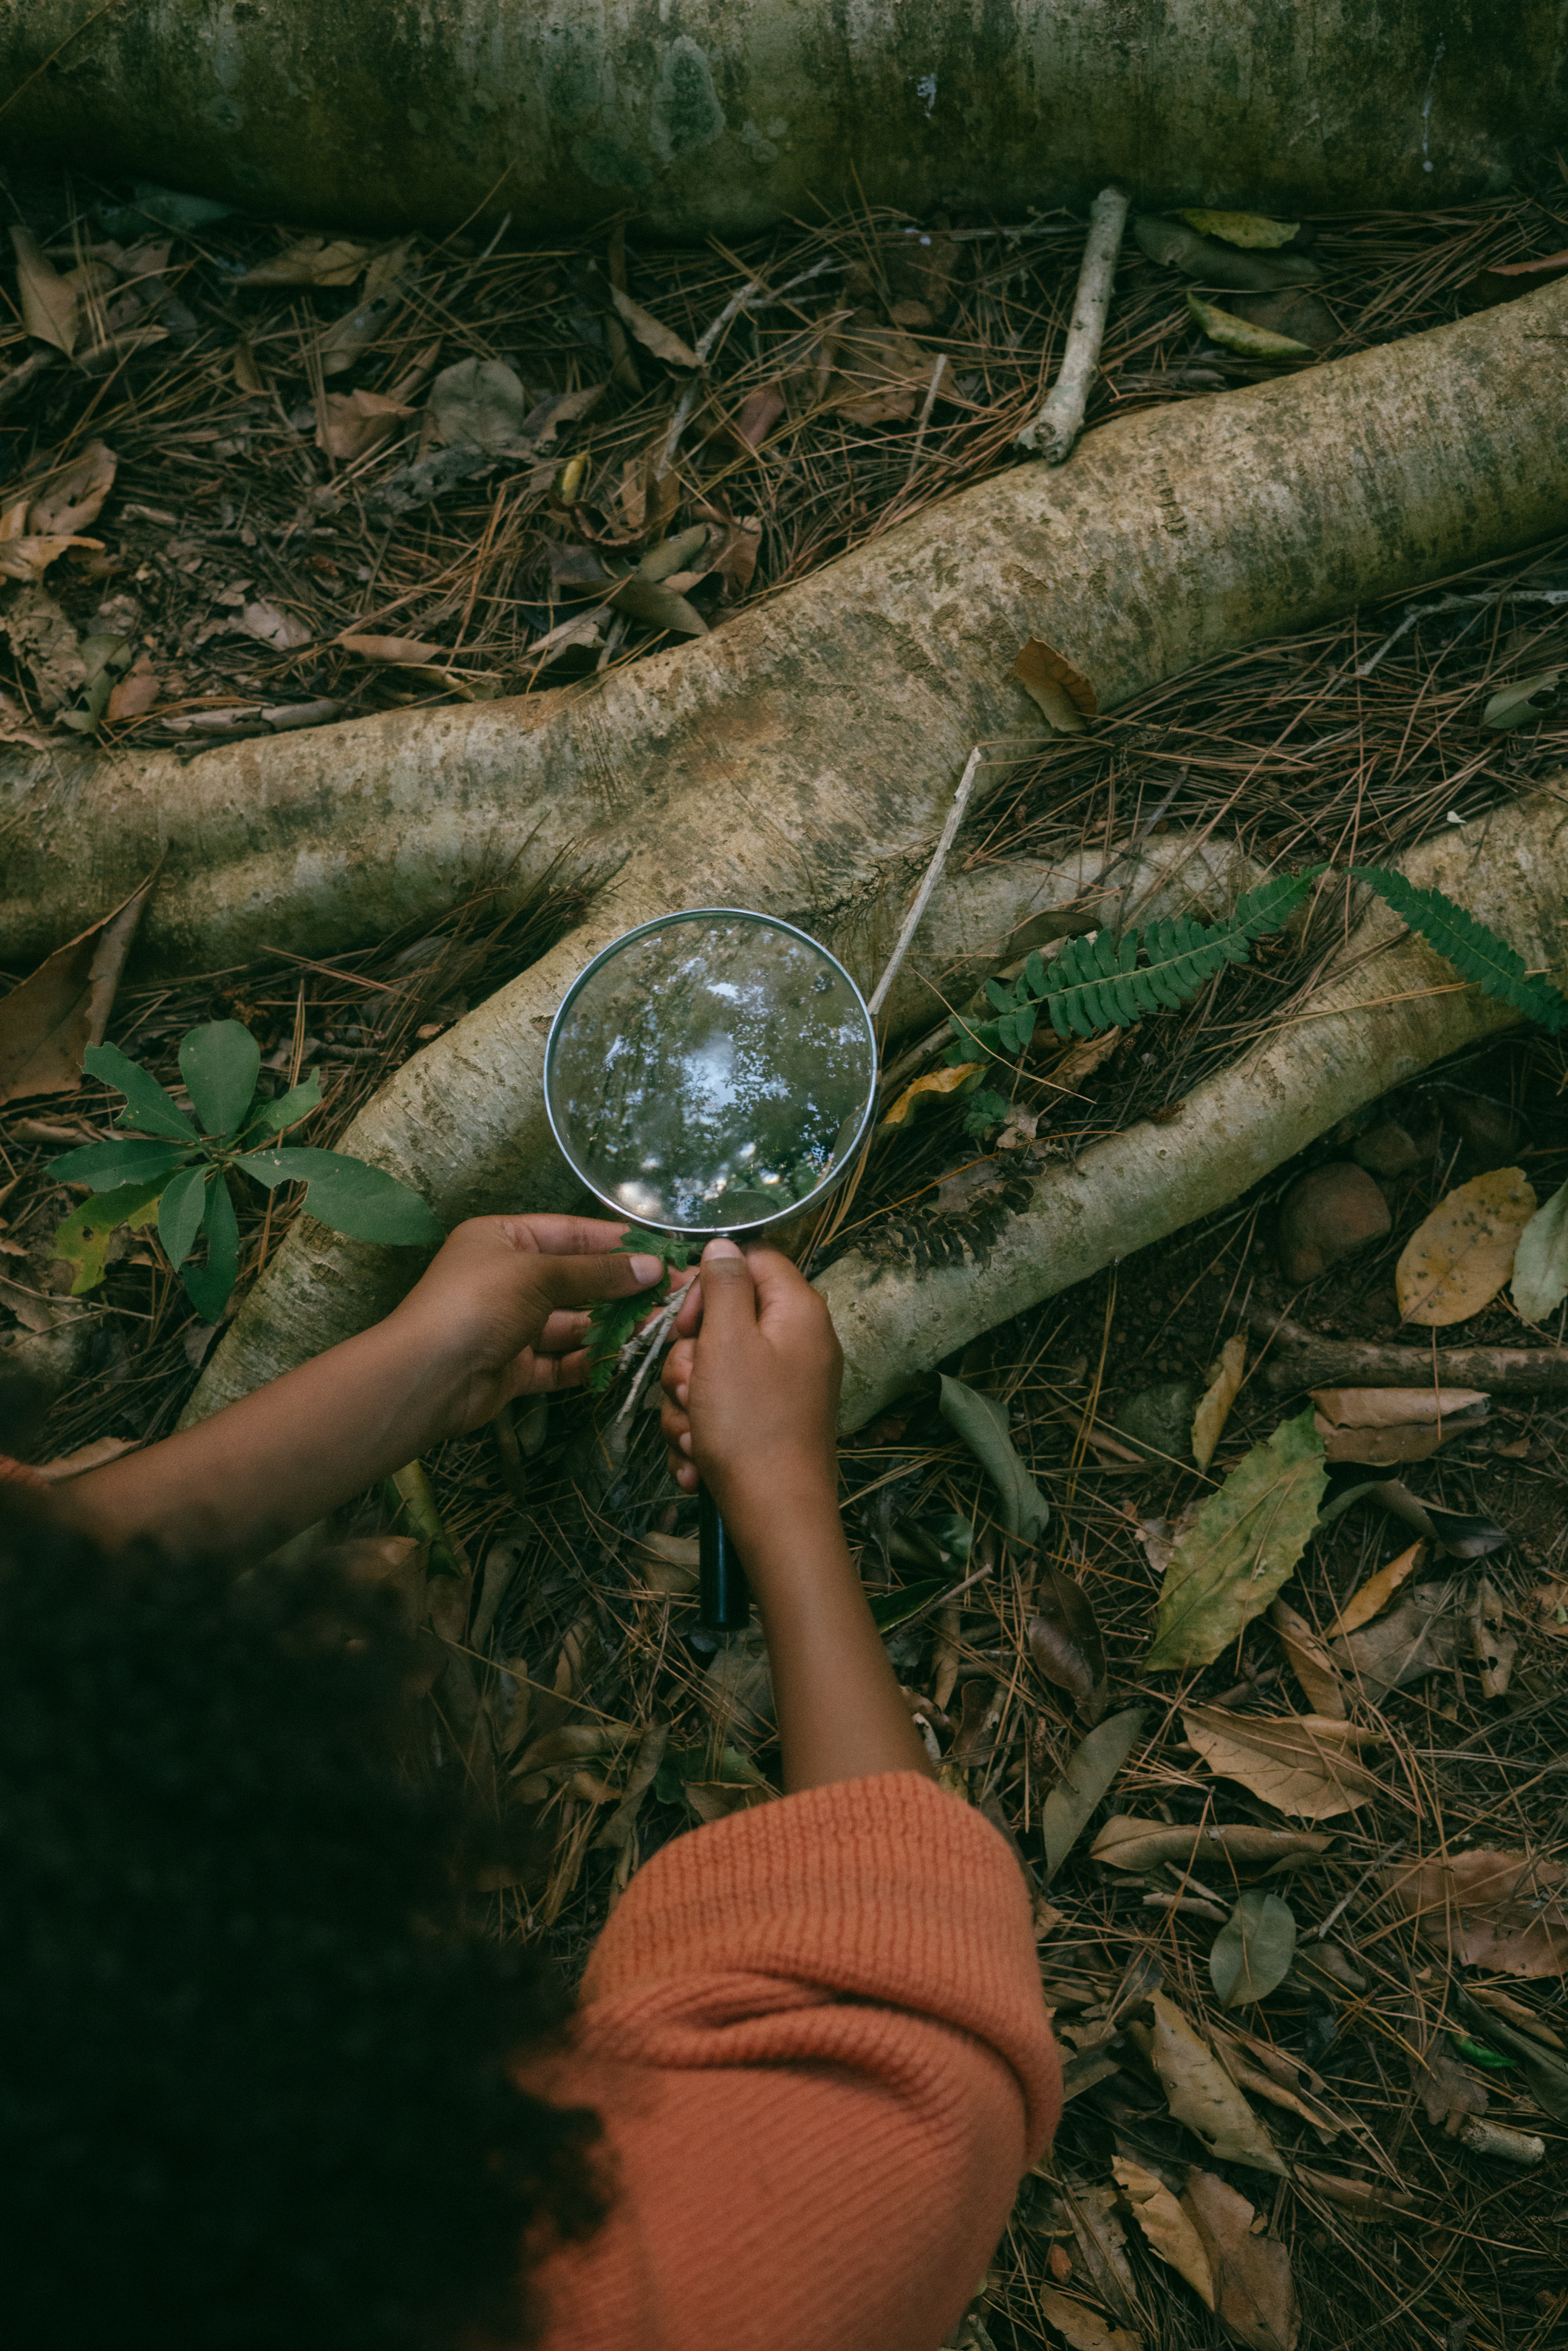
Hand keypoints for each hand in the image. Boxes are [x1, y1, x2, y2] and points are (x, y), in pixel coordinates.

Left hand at [385, 1214, 673, 1437]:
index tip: (662, 1251)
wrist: (428, 1376)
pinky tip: (625, 1358)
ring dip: (613, 1325)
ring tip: (661, 1326)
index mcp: (503, 1240)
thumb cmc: (477, 1304)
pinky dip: (590, 1360)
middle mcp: (508, 1278)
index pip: (571, 1233)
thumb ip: (597, 1273)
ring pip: (573, 1322)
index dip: (617, 1242)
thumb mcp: (538, 1275)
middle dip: (623, 1288)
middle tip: (675, 1293)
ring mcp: (512, 1325)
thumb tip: (652, 1268)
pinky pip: (561, 1360)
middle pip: (577, 1280)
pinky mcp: (516, 1367)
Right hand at [660, 1239, 841, 1543]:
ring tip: (697, 1434)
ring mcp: (783, 1388)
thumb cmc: (751, 1426)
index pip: (751, 1261)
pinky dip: (702, 1434)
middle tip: (690, 1387)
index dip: (709, 1285)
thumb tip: (724, 1244)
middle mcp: (797, 1344)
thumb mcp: (728, 1342)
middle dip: (689, 1360)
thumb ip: (725, 1285)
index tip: (684, 1321)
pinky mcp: (768, 1424)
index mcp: (798, 1313)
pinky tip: (699, 1459)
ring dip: (688, 1404)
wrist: (775, 1517)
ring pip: (711, 1372)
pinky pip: (720, 1411)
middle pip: (724, 1322)